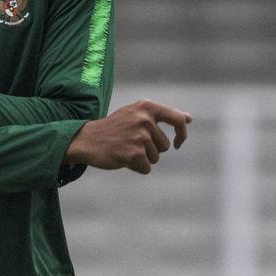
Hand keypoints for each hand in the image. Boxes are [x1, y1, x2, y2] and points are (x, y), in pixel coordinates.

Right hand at [65, 99, 191, 173]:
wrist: (86, 139)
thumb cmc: (114, 128)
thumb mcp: (135, 114)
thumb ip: (161, 115)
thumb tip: (189, 118)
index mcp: (146, 107)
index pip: (178, 120)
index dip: (182, 134)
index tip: (179, 143)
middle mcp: (145, 120)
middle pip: (165, 145)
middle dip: (151, 149)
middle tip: (130, 143)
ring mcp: (140, 137)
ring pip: (155, 158)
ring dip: (142, 158)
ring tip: (124, 149)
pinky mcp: (134, 153)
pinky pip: (146, 168)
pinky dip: (136, 167)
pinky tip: (122, 159)